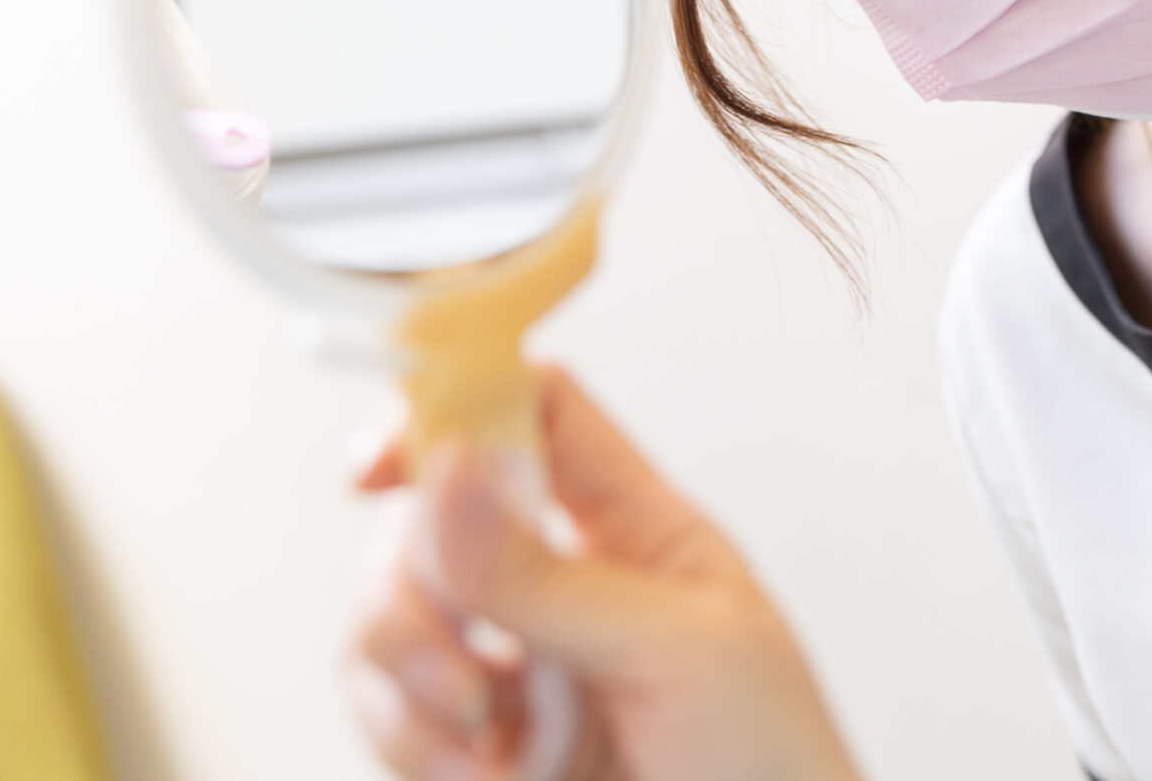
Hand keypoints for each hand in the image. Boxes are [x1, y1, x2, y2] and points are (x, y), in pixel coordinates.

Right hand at [347, 366, 860, 780]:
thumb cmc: (771, 762)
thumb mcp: (678, 650)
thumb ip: (550, 573)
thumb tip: (448, 466)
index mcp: (636, 526)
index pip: (536, 414)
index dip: (453, 407)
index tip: (380, 467)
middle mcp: (566, 579)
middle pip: (432, 518)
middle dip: (414, 590)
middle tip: (470, 674)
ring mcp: (517, 659)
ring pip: (392, 614)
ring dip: (408, 679)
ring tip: (482, 745)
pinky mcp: (479, 738)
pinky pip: (388, 707)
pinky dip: (406, 742)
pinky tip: (479, 777)